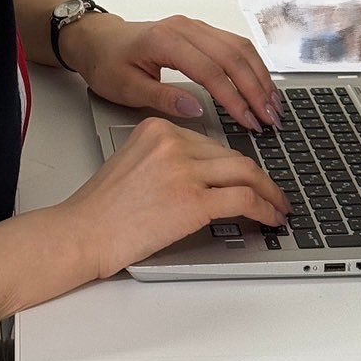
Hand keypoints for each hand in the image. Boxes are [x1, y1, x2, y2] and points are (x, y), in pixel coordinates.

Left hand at [63, 13, 284, 131]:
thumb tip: (195, 110)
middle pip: (233, 57)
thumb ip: (162, 98)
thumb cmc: (108, 62)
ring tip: (273, 105)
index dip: (234, 98)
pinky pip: (234, 44)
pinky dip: (252, 66)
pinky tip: (262, 84)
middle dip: (256, 90)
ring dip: (260, 77)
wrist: (99, 40)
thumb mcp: (127, 88)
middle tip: (270, 118)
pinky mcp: (201, 31)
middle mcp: (185, 28)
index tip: (249, 121)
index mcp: (165, 40)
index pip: (211, 71)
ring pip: (239, 48)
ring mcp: (195, 26)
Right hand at [65, 115, 290, 278]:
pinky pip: (244, 200)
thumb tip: (204, 176)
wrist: (82, 232)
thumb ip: (166, 159)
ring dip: (269, 192)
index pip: (211, 143)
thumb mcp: (132, 163)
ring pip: (246, 173)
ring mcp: (185, 170)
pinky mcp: (193, 201)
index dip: (234, 164)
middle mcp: (173, 143)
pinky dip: (265, 209)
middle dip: (258, 177)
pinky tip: (271, 218)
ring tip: (278, 206)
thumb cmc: (100, 209)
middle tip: (273, 193)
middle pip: (232, 156)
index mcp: (158, 129)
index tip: (248, 176)